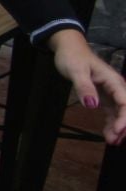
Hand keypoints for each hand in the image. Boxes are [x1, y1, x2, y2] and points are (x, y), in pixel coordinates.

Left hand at [47, 29, 125, 144]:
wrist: (69, 49)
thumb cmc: (73, 57)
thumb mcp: (76, 71)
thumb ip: (84, 87)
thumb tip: (92, 105)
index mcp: (113, 81)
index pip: (125, 102)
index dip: (125, 118)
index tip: (118, 130)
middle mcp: (116, 88)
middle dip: (123, 125)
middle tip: (114, 140)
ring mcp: (111, 93)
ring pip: (120, 113)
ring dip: (118, 127)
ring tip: (112, 141)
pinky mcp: (104, 97)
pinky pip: (112, 113)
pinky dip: (111, 124)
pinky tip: (108, 135)